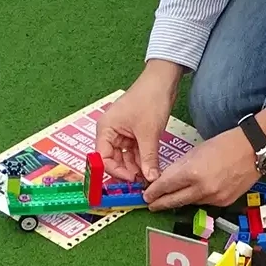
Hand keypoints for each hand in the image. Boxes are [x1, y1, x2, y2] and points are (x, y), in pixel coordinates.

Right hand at [95, 61, 182, 181]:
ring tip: (149, 178)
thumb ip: (148, 158)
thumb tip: (150, 179)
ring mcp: (121, 133)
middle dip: (127, 171)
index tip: (132, 180)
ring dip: (136, 167)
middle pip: (113, 160)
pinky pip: (134, 151)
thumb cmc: (150, 100)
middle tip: (143, 183)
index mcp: (105, 130)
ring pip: (125, 157)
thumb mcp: (149, 133)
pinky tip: (151, 169)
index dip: (116, 172)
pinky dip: (142, 159)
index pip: (102, 159)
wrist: (163, 81)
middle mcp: (110, 132)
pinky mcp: (133, 133)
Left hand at [143, 129, 259, 210]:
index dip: (153, 192)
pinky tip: (197, 191)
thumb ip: (180, 167)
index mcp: (192, 172)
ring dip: (181, 199)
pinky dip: (198, 198)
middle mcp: (202, 189)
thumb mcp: (196, 151)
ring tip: (173, 196)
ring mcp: (214, 198)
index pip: (165, 187)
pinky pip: (205, 203)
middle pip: (174, 201)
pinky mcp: (224, 202)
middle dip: (160, 204)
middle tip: (151, 205)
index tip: (146, 195)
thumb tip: (167, 179)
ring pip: (190, 202)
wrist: (253, 149)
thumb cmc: (225, 144)